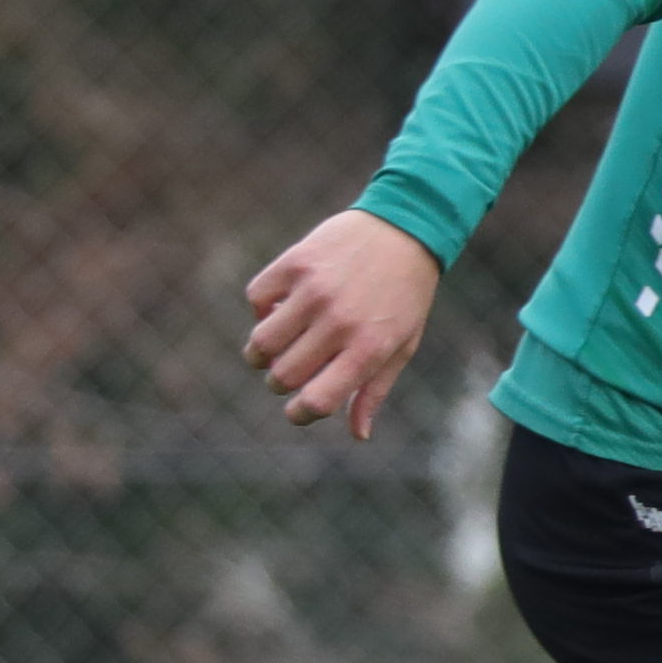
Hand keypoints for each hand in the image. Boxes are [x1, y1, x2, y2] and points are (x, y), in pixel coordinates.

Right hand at [243, 210, 440, 438]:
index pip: (316, 401)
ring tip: (275, 346)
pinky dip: (261, 308)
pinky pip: (256, 298)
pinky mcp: (296, 262)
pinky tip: (279, 306)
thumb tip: (358, 434)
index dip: (299, 414)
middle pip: (282, 376)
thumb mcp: (402, 344)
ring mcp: (315, 291)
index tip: (298, 410)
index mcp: (368, 349)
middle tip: (289, 372)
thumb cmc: (406, 294)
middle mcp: (339, 322)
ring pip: (261, 343)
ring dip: (261, 353)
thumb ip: (375, 390)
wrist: (406, 227)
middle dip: (279, 382)